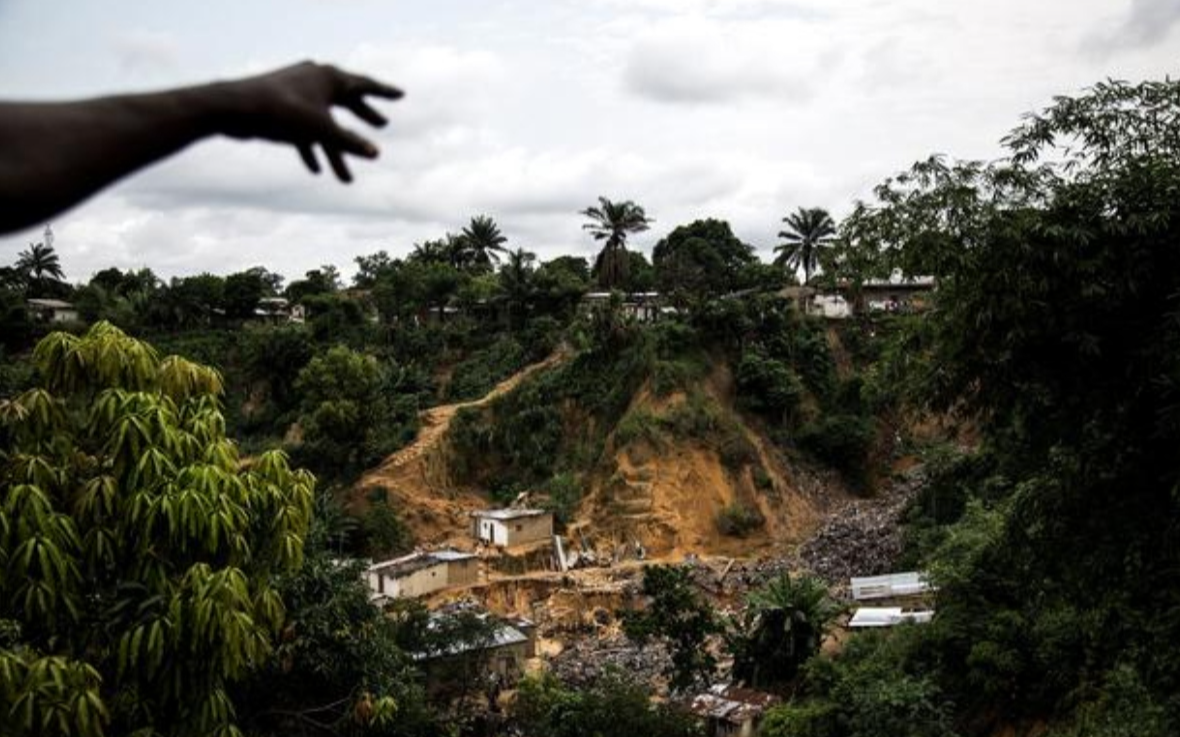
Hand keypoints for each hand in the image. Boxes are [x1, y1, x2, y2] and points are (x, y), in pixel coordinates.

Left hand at [220, 61, 402, 182]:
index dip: (385, 92)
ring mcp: (297, 92)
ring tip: (345, 177)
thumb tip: (375, 153)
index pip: (365, 85)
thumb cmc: (280, 113)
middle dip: (364, 115)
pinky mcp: (281, 107)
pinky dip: (311, 147)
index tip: (401, 95)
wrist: (234, 108)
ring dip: (335, 149)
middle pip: (346, 99)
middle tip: (382, 124)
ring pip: (324, 122)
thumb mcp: (320, 130)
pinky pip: (304, 129)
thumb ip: (349, 143)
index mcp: (329, 78)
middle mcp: (314, 80)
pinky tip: (314, 170)